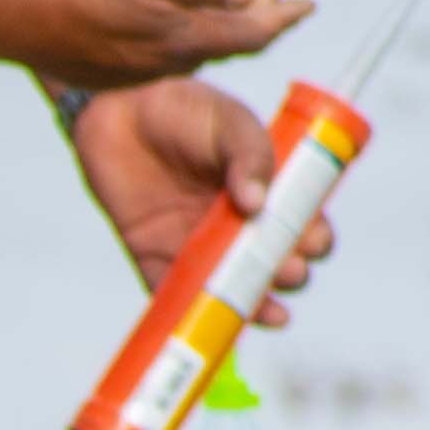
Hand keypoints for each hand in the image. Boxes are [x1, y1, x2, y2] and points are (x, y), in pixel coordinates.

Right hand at [13, 0, 311, 94]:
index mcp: (178, 36)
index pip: (250, 33)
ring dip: (217, 26)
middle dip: (254, 16)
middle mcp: (161, 63)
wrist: (4, 7)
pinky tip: (177, 24)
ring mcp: (131, 72)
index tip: (308, 4)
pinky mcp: (104, 72)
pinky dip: (182, 38)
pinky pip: (159, 59)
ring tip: (232, 0)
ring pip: (191, 51)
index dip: (282, 17)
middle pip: (225, 43)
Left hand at [66, 83, 332, 316]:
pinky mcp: (156, 258)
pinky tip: (207, 320)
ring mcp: (198, 245)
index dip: (312, 238)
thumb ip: (249, 155)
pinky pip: (174, 295)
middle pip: (273, 263)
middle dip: (287, 273)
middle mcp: (237, 226)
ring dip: (252, 303)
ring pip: (230, 288)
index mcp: (266, 192)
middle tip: (288, 270)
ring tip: (270, 310)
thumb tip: (255, 202)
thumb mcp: (229, 122)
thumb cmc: (183, 111)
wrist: (118, 109)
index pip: (301, 225)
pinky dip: (191, 312)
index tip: (312, 241)